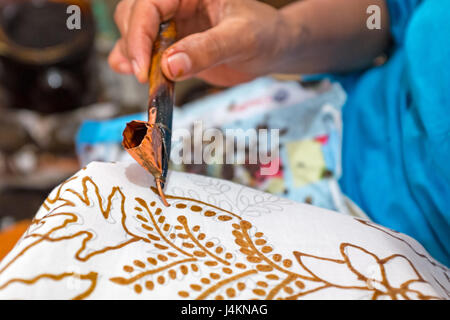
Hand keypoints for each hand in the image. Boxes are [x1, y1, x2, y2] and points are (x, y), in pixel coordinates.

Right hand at [108, 0, 288, 85]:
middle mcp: (177, 4)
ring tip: (142, 76)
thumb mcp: (241, 39)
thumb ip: (207, 50)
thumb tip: (170, 66)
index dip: (139, 34)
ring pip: (134, 32)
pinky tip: (139, 74)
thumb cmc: (264, 34)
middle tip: (144, 75)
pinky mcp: (173, 45)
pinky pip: (145, 51)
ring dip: (130, 54)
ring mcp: (173, 24)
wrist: (272, 50)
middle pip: (133, 15)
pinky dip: (136, 63)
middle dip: (133, 44)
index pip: (150, 4)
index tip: (142, 67)